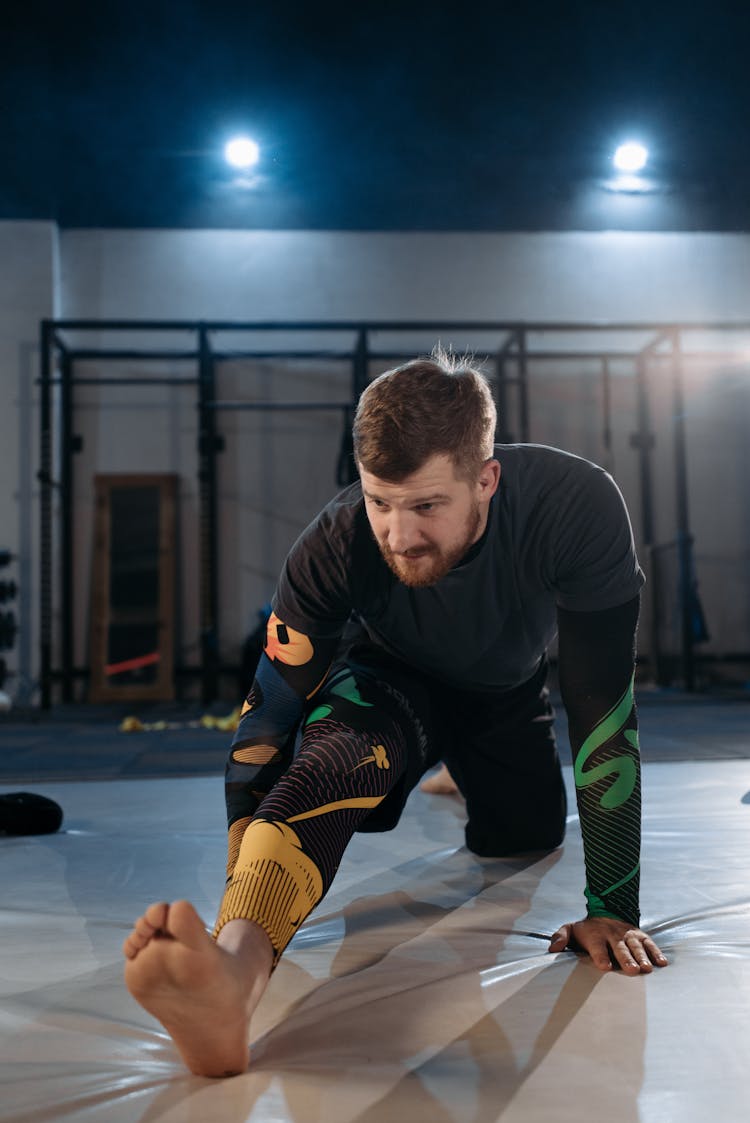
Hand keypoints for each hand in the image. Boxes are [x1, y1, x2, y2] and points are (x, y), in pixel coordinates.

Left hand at [548, 916, 667, 974]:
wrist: (606, 911)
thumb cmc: (587, 930)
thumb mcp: (571, 929)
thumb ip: (560, 937)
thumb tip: (552, 949)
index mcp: (596, 936)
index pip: (598, 947)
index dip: (601, 956)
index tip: (604, 966)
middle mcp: (613, 935)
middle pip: (620, 947)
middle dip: (626, 958)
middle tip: (632, 970)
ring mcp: (628, 934)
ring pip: (636, 946)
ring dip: (642, 957)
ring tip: (647, 969)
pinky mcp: (640, 935)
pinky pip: (649, 943)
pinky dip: (656, 952)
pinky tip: (662, 963)